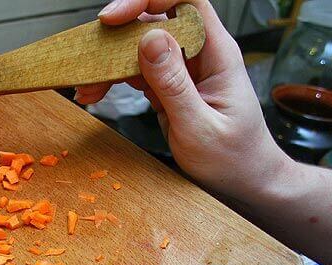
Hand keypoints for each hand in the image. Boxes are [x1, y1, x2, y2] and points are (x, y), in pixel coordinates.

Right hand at [75, 0, 289, 200]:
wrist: (244, 181)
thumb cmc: (232, 158)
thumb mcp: (199, 126)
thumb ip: (174, 84)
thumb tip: (149, 39)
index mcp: (217, 53)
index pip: (186, 2)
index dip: (149, 1)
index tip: (114, 19)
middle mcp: (199, 54)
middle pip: (155, 20)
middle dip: (118, 36)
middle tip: (89, 60)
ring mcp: (183, 69)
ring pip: (140, 47)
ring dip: (110, 62)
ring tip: (87, 87)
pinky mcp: (168, 85)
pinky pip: (136, 71)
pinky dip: (113, 80)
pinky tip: (96, 93)